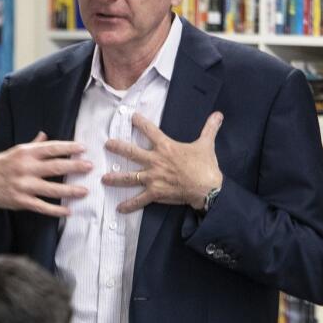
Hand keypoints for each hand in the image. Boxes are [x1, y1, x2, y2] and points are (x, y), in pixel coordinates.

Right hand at [0, 131, 91, 217]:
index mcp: (24, 153)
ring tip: (85, 191)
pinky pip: (42, 206)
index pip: (51, 148)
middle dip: (75, 167)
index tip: (83, 148)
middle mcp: (25, 168)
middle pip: (55, 167)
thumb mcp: (13, 152)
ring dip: (70, 190)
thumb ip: (31, 146)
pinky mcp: (21, 201)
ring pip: (52, 189)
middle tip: (90, 167)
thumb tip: (45, 136)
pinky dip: (55, 210)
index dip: (68, 148)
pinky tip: (68, 211)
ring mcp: (23, 186)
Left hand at [101, 112, 223, 212]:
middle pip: (131, 152)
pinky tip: (119, 209)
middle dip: (117, 148)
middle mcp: (155, 161)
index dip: (140, 122)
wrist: (208, 188)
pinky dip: (129, 205)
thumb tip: (218, 114)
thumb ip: (209, 129)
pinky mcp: (155, 192)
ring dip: (115, 178)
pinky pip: (139, 200)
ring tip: (104, 179)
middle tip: (107, 145)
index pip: (150, 131)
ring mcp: (153, 178)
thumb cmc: (205, 166)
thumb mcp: (206, 144)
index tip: (131, 116)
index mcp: (166, 147)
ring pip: (129, 177)